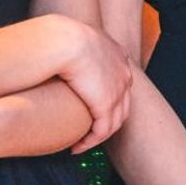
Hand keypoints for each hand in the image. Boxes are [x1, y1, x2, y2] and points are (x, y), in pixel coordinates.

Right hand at [52, 18, 132, 151]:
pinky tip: (76, 147)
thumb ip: (76, 46)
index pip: (121, 83)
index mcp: (118, 55)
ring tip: (81, 144)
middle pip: (122, 105)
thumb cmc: (61, 37)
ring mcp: (118, 90)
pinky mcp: (106, 105)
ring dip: (98, 136)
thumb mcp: (76, 37)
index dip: (109, 98)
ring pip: (114, 122)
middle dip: (107, 121)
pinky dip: (90, 142)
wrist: (65, 41)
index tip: (91, 109)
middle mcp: (124, 73)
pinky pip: (102, 131)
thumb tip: (63, 50)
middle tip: (89, 132)